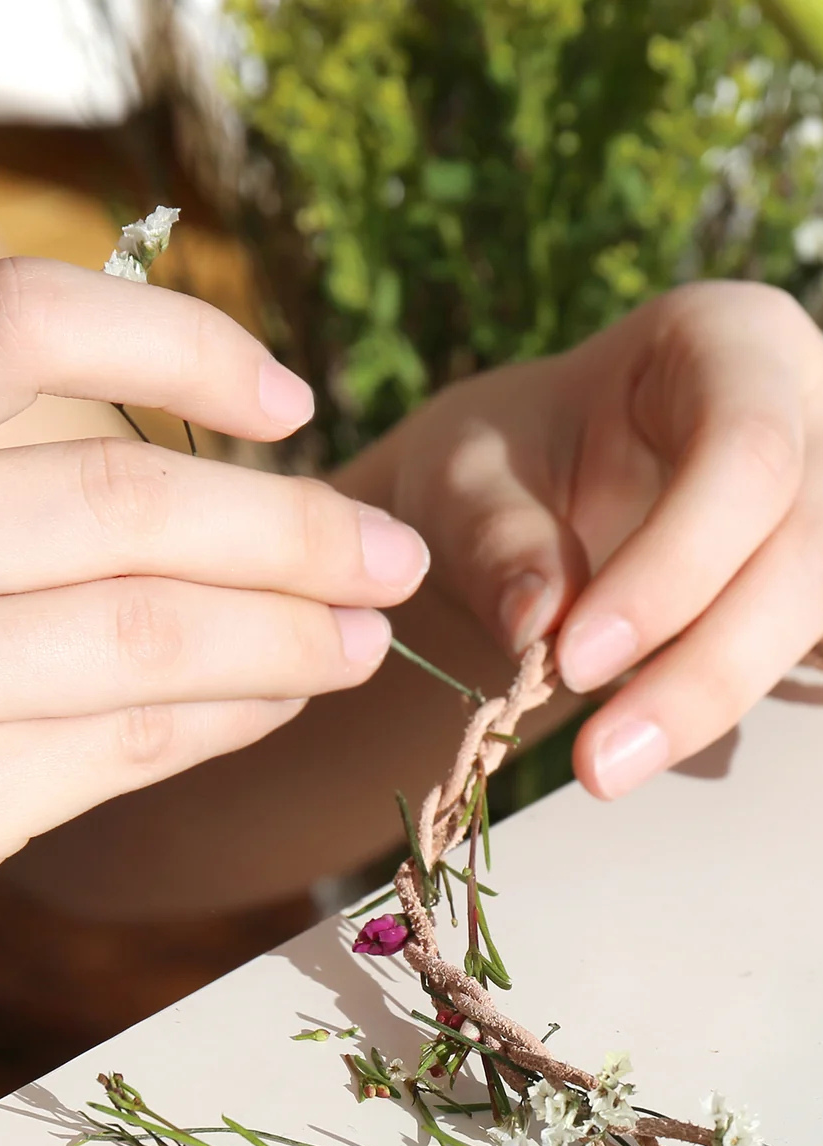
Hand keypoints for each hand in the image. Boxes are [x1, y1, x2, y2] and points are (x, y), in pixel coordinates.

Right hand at [0, 258, 428, 860]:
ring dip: (284, 637)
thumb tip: (240, 412)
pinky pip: (111, 749)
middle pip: (122, 507)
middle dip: (290, 533)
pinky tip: (278, 699)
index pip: (27, 329)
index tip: (292, 400)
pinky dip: (218, 721)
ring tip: (365, 634)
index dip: (177, 349)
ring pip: (139, 637)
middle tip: (395, 556)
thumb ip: (18, 426)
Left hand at [378, 281, 822, 797]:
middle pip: (818, 539)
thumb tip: (552, 624)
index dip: (667, 572)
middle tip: (608, 764)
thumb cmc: (517, 465)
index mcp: (727, 340)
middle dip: (718, 663)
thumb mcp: (471, 479)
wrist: (548, 468)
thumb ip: (501, 539)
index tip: (572, 665)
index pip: (739, 461)